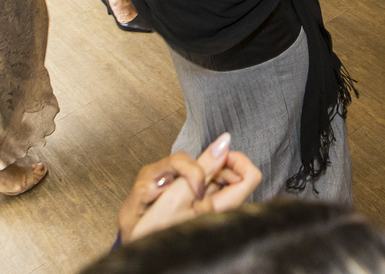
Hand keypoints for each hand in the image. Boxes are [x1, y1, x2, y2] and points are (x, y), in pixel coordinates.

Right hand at [119, 134, 261, 242]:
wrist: (133, 244)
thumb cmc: (152, 228)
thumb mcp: (178, 195)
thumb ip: (204, 167)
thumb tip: (225, 140)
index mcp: (221, 207)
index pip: (251, 177)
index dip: (236, 160)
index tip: (217, 156)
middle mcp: (217, 206)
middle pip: (230, 171)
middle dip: (207, 165)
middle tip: (185, 175)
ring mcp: (204, 204)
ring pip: (209, 173)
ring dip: (188, 172)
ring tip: (168, 188)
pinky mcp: (191, 203)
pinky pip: (194, 181)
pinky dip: (181, 179)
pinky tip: (164, 191)